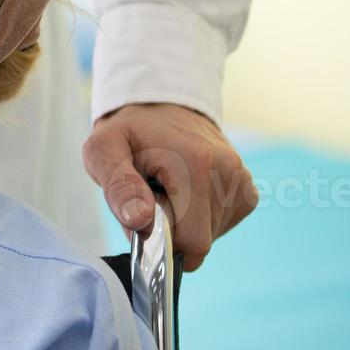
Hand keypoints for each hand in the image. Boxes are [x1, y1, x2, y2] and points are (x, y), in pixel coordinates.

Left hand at [83, 102, 258, 271]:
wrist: (160, 108)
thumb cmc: (127, 133)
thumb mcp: (103, 151)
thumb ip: (118, 187)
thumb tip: (141, 222)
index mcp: (195, 162)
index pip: (190, 241)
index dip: (160, 239)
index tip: (143, 214)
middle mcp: (228, 170)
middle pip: (199, 241)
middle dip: (171, 230)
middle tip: (151, 196)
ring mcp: (241, 181)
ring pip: (210, 235)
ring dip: (183, 222)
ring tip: (167, 188)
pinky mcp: (246, 190)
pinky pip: (220, 226)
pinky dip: (199, 218)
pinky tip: (185, 192)